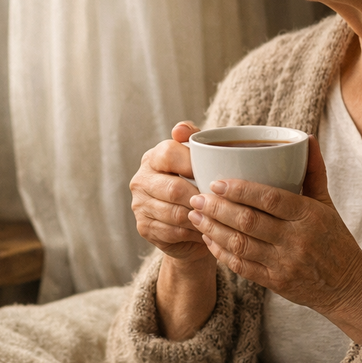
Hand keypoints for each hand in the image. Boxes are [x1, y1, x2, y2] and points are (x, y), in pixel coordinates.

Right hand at [129, 121, 211, 264]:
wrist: (187, 218)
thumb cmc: (196, 181)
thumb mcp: (198, 158)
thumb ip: (193, 137)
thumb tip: (179, 130)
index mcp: (152, 157)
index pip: (169, 154)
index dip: (193, 164)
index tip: (214, 174)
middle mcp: (141, 180)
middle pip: (173, 189)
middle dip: (201, 197)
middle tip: (222, 203)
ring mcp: (139, 205)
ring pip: (175, 213)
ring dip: (200, 217)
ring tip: (219, 219)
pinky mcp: (144, 228)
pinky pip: (173, 232)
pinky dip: (193, 233)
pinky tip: (207, 231)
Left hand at [186, 135, 361, 343]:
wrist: (348, 286)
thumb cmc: (334, 238)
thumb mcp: (327, 203)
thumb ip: (313, 171)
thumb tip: (306, 138)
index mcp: (309, 215)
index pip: (270, 199)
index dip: (240, 190)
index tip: (216, 182)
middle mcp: (297, 240)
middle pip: (249, 222)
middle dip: (217, 208)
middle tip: (196, 196)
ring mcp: (285, 264)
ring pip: (240, 245)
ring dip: (213, 230)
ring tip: (194, 215)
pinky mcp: (276, 283)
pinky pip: (242, 267)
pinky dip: (221, 253)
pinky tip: (208, 240)